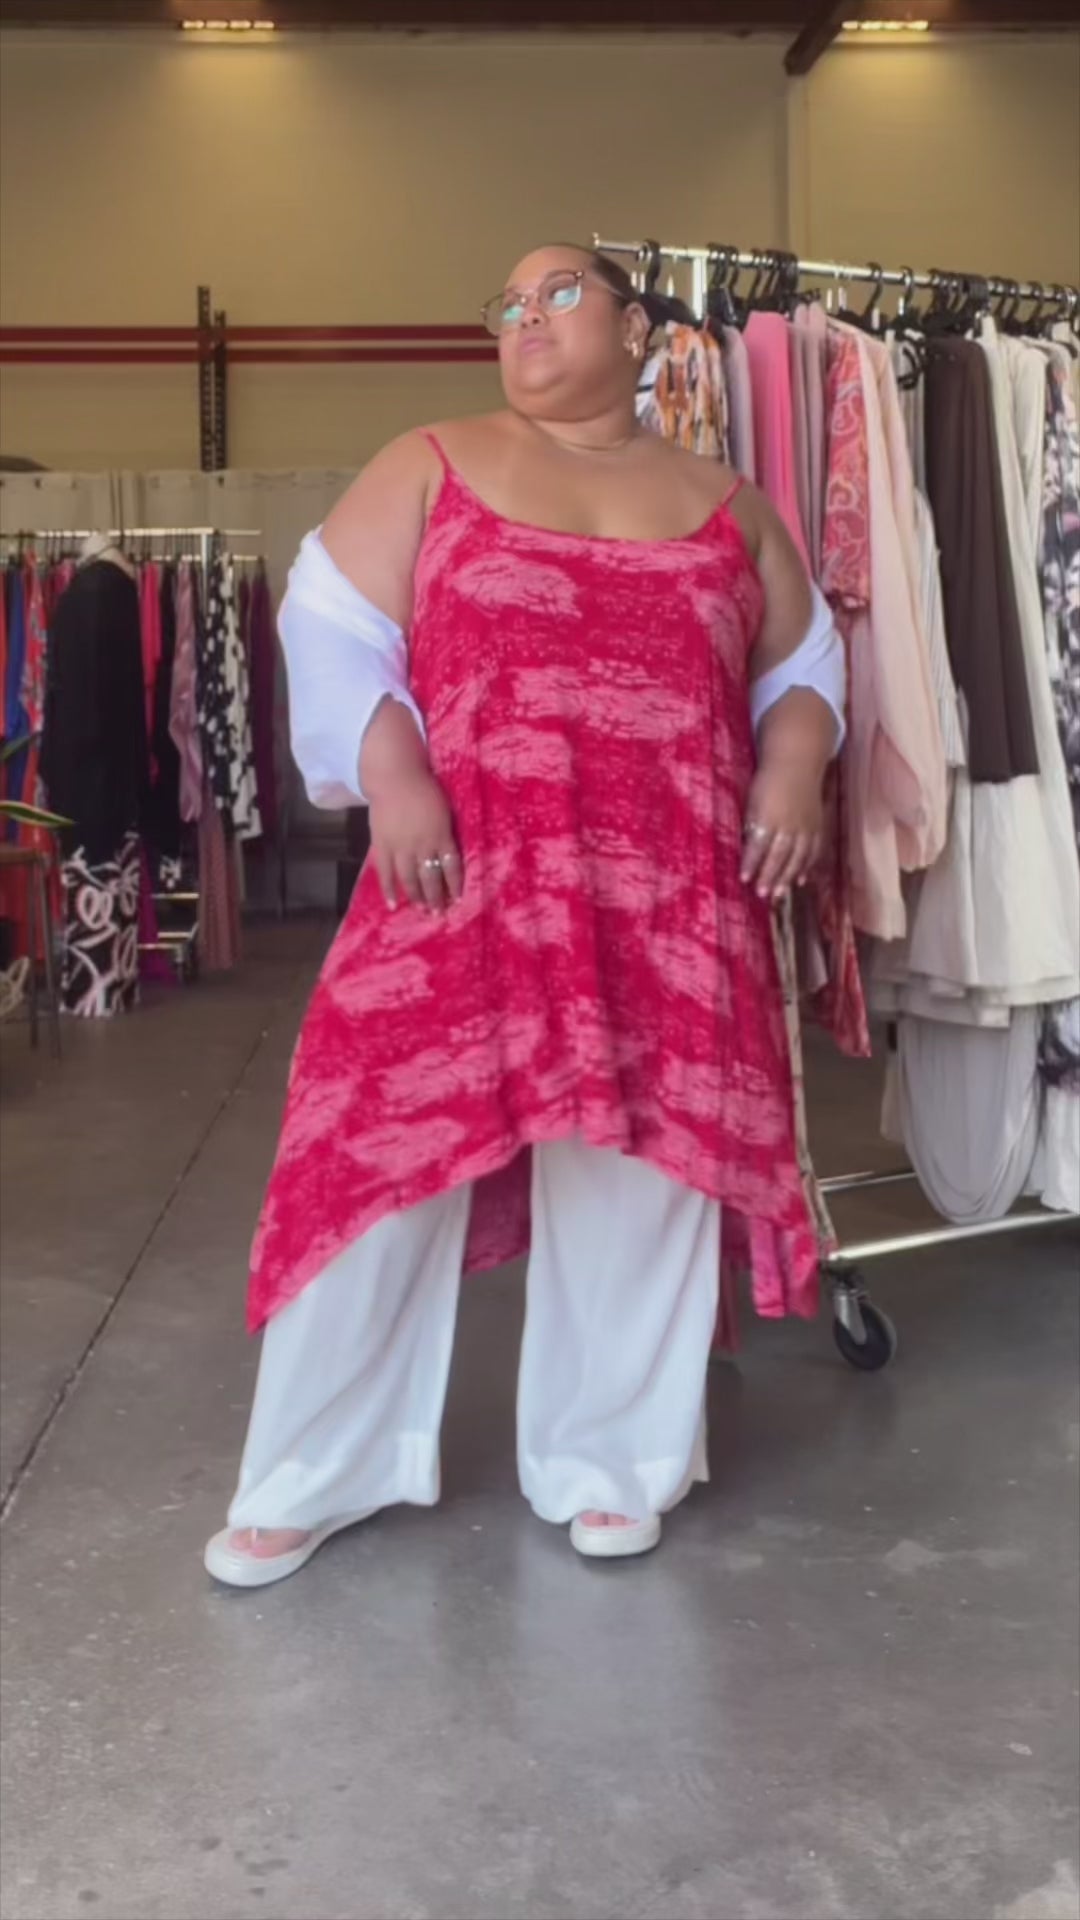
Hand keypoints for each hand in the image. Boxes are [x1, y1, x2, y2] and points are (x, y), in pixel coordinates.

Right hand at [369, 767, 462, 912]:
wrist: (395, 777)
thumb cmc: (425, 789)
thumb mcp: (444, 811)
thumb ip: (446, 833)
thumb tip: (449, 854)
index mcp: (441, 835)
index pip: (452, 866)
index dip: (455, 885)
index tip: (457, 900)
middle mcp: (423, 845)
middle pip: (432, 877)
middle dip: (436, 897)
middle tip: (440, 914)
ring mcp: (401, 847)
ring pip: (410, 879)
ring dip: (417, 897)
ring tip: (423, 911)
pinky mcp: (382, 846)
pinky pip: (385, 872)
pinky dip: (389, 889)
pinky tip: (393, 904)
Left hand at [741, 760, 823, 901]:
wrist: (796, 763)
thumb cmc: (767, 781)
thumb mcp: (752, 801)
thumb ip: (751, 824)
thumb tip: (745, 848)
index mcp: (769, 816)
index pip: (758, 845)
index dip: (751, 863)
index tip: (744, 878)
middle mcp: (789, 824)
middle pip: (779, 855)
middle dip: (770, 875)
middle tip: (763, 894)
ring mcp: (806, 826)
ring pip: (797, 857)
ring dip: (788, 876)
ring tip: (780, 893)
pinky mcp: (817, 826)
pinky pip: (813, 850)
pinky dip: (807, 866)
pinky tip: (800, 880)